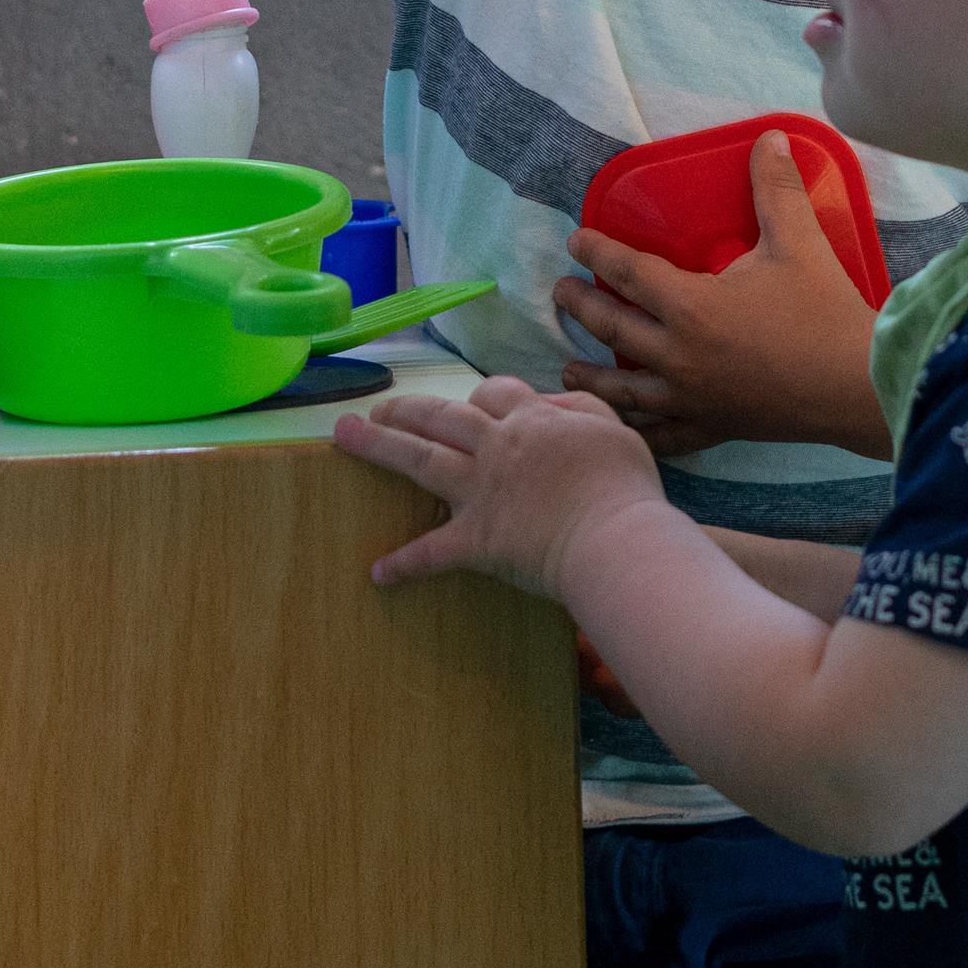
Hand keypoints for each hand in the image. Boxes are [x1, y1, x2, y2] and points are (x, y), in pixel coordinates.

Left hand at [335, 374, 664, 596]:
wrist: (612, 537)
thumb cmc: (622, 486)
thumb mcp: (612, 429)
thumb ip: (580, 409)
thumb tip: (552, 402)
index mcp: (533, 421)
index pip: (496, 394)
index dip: (480, 396)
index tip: (471, 402)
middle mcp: (498, 448)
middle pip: (443, 416)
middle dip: (408, 408)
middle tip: (380, 407)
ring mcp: (481, 491)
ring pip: (420, 459)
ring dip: (378, 446)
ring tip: (345, 435)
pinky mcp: (476, 538)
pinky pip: (432, 551)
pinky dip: (405, 563)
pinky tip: (378, 572)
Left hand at [555, 133, 885, 461]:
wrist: (857, 386)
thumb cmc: (825, 312)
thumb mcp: (798, 241)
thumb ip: (776, 188)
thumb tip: (770, 138)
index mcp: (692, 307)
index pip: (629, 273)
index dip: (598, 253)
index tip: (576, 241)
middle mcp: (680, 356)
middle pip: (614, 329)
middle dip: (582, 308)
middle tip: (561, 293)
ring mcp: (693, 398)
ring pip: (626, 390)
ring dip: (592, 375)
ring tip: (569, 365)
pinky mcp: (715, 428)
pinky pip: (663, 435)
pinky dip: (638, 430)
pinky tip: (625, 428)